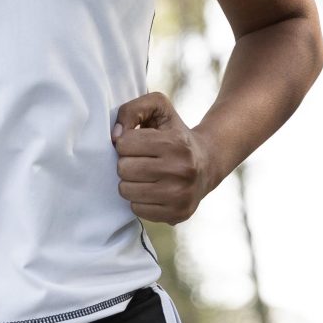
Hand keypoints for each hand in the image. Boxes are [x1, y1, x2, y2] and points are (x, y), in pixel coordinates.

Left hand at [110, 92, 222, 223]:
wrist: (207, 163)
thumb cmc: (174, 134)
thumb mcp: (159, 108)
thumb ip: (132, 110)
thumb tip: (115, 136)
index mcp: (175, 143)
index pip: (124, 144)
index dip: (125, 143)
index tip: (137, 145)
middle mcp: (181, 170)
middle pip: (124, 169)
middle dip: (126, 163)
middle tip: (140, 161)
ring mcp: (181, 195)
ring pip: (127, 191)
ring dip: (129, 182)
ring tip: (144, 176)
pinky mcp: (178, 214)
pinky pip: (138, 210)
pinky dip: (139, 200)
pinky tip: (152, 191)